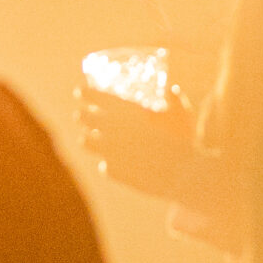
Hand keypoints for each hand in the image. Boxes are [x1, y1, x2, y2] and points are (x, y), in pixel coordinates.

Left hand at [79, 88, 194, 199]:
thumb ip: (174, 99)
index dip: (85, 92)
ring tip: (88, 139)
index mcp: (124, 110)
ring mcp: (109, 151)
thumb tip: (171, 88)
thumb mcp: (182, 113)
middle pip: (83, 118)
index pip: (94, 96)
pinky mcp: (113, 170)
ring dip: (88, 139)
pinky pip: (105, 165)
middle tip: (81, 115)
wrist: (181, 173)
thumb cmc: (183, 138)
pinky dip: (109, 163)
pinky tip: (113, 163)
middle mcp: (111, 129)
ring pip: (86, 142)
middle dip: (82, 116)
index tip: (80, 91)